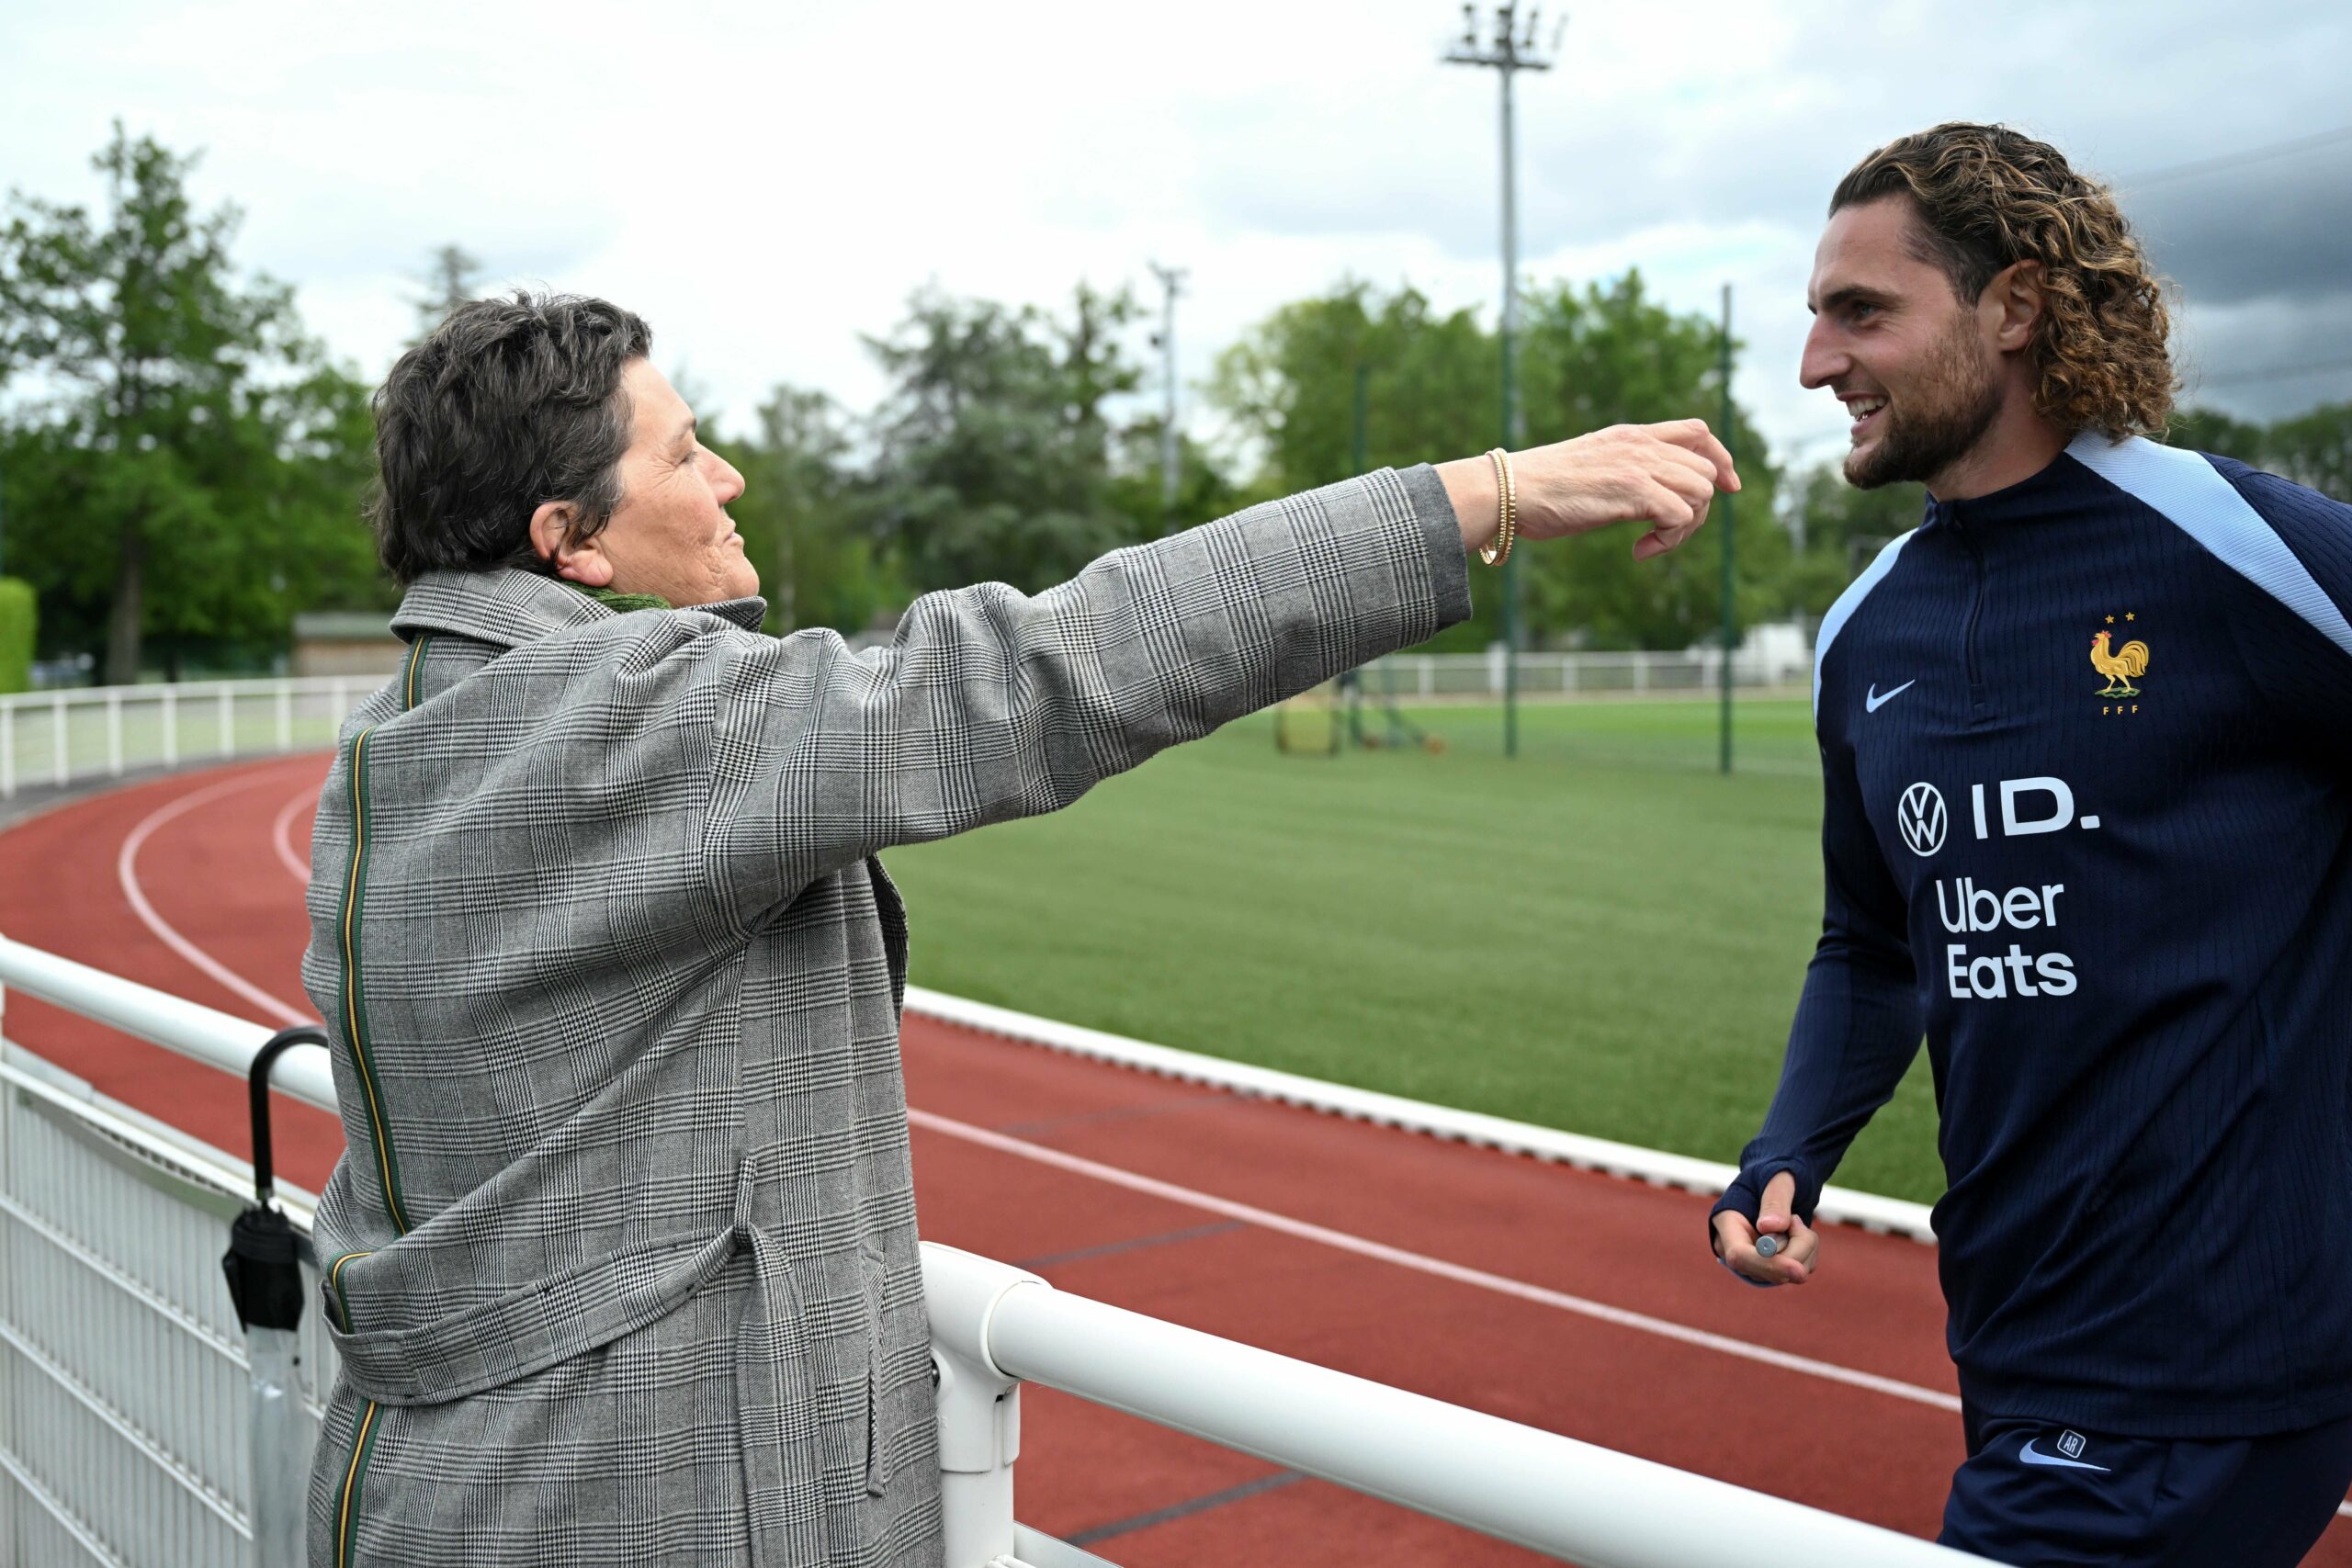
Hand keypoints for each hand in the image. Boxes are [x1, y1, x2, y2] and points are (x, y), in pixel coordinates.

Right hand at [1441, 420, 1740, 559]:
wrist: (1509, 491)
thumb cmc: (1538, 489)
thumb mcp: (1590, 467)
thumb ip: (1621, 469)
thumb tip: (1644, 496)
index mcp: (1631, 435)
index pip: (1698, 431)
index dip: (1721, 459)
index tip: (1729, 487)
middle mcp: (1640, 444)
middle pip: (1705, 470)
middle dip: (1698, 508)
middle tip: (1663, 535)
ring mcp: (1638, 464)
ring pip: (1700, 492)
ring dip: (1684, 528)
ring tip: (1651, 544)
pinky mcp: (1632, 490)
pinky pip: (1680, 515)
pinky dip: (1668, 540)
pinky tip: (1640, 551)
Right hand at [1711, 1170, 1819, 1286]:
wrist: (1778, 1181)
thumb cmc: (1772, 1175)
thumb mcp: (1775, 1178)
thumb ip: (1774, 1200)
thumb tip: (1770, 1228)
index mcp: (1727, 1223)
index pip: (1739, 1255)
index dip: (1767, 1264)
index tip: (1797, 1269)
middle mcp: (1737, 1250)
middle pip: (1767, 1270)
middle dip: (1796, 1250)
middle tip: (1797, 1219)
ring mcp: (1754, 1262)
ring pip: (1787, 1274)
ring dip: (1805, 1248)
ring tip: (1795, 1220)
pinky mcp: (1773, 1268)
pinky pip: (1799, 1271)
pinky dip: (1808, 1252)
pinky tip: (1798, 1232)